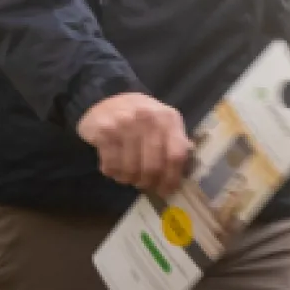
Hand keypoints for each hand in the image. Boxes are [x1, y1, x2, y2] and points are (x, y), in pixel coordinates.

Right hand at [76, 93, 192, 196]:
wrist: (107, 99)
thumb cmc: (140, 116)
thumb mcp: (163, 122)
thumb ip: (175, 141)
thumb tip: (184, 170)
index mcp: (169, 118)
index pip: (176, 155)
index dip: (172, 178)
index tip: (166, 190)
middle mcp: (149, 119)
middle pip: (153, 166)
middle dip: (148, 182)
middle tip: (144, 184)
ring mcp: (126, 124)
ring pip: (131, 168)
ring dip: (129, 179)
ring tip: (128, 176)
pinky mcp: (105, 131)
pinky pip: (111, 164)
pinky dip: (113, 173)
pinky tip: (114, 168)